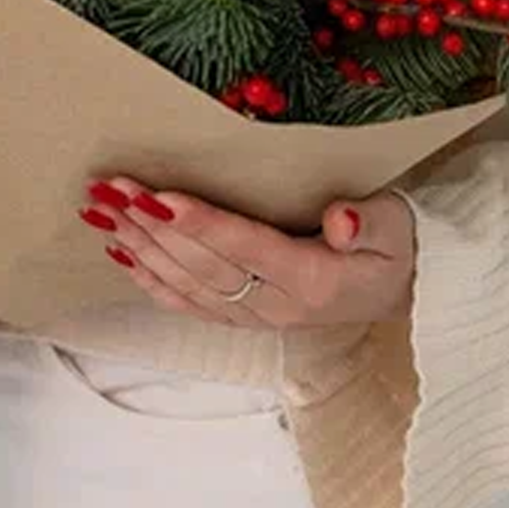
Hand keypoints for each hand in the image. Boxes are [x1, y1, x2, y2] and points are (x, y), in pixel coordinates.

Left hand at [77, 176, 416, 329]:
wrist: (404, 293)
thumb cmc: (397, 249)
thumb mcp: (398, 228)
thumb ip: (370, 223)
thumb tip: (341, 220)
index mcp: (314, 281)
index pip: (247, 248)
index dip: (201, 223)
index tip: (159, 197)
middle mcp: (277, 306)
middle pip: (205, 265)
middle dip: (153, 226)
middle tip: (111, 190)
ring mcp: (258, 316)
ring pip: (189, 284)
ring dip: (142, 247)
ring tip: (103, 210)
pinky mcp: (246, 317)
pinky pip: (191, 302)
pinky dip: (151, 279)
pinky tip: (120, 253)